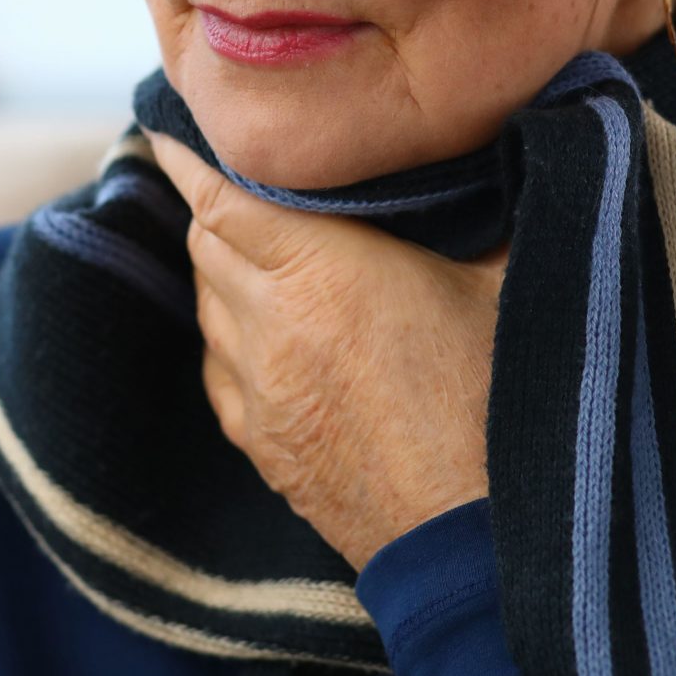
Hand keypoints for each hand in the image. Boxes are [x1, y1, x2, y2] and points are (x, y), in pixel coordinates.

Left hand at [141, 127, 505, 571]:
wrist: (481, 542)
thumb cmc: (504, 405)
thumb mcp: (507, 284)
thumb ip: (488, 211)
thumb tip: (502, 150)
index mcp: (321, 271)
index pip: (223, 200)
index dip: (190, 162)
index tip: (169, 133)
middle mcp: (270, 325)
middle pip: (205, 245)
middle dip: (211, 209)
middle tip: (228, 181)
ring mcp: (258, 391)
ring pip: (206, 307)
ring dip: (219, 272)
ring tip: (247, 249)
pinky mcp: (261, 445)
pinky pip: (217, 370)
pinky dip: (225, 336)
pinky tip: (255, 330)